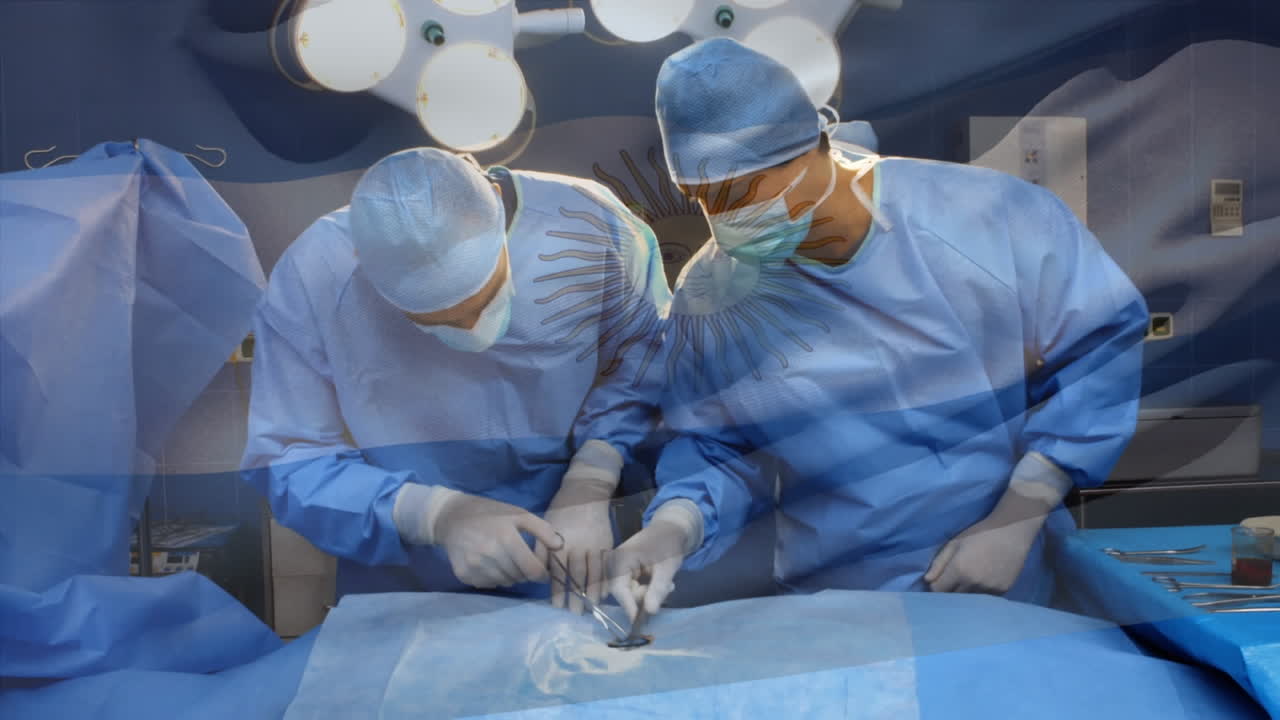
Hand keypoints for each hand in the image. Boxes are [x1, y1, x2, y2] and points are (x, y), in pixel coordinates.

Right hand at [433, 491, 561, 589]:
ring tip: (505, 560)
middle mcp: (489, 553)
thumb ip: (542, 530)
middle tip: (521, 561)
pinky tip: (490, 564)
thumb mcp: (519, 514)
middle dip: (525, 573)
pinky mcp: (463, 574)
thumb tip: (560, 546)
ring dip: (510, 576)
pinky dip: (494, 578)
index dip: (542, 574)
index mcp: (506, 537)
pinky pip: (488, 584)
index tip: (543, 572)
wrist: (453, 517)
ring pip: (505, 583)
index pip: (532, 569)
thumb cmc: (491, 514)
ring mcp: (474, 566)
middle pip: (519, 578)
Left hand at [537, 472, 615, 614]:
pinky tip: (604, 593)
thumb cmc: (561, 512)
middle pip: (577, 576)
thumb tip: (538, 576)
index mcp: (560, 543)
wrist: (585, 492)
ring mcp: (594, 545)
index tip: (557, 607)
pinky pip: (606, 566)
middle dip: (575, 597)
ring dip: (592, 592)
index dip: (558, 590)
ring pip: (594, 573)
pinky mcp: (607, 543)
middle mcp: (578, 546)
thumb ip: (541, 552)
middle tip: (573, 614)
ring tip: (590, 608)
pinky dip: (606, 580)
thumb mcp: (545, 527)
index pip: (558, 572)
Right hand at [607, 517, 691, 621]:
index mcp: (621, 558)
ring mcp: (618, 567)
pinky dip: (646, 589)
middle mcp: (614, 563)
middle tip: (667, 590)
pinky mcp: (624, 571)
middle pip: (623, 592)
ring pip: (629, 592)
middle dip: (644, 596)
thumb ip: (658, 589)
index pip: (619, 588)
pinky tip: (658, 581)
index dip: (629, 606)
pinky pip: (632, 588)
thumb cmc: (669, 544)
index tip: (639, 620)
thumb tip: (650, 611)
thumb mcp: (667, 567)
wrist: (670, 529)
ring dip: (648, 593)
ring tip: (667, 584)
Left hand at [923, 501, 1045, 594]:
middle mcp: (973, 582)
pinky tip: (984, 581)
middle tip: (952, 582)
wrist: (1012, 533)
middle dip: (949, 592)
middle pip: (953, 598)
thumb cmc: (979, 534)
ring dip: (965, 595)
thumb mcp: (954, 543)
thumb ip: (938, 563)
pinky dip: (981, 593)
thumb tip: (927, 581)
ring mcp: (989, 588)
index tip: (938, 582)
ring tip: (969, 581)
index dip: (935, 587)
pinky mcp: (1002, 591)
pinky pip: (985, 599)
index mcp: (958, 569)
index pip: (938, 590)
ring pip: (969, 600)